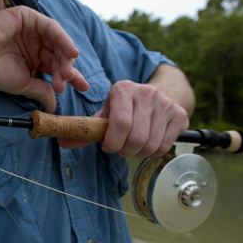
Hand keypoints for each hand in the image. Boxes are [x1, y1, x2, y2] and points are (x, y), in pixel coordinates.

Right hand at [0, 6, 88, 112]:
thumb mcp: (23, 83)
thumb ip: (41, 91)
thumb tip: (53, 108)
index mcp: (32, 57)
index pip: (55, 66)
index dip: (69, 77)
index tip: (81, 89)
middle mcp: (34, 42)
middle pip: (59, 54)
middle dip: (69, 69)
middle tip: (72, 83)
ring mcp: (31, 28)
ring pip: (57, 42)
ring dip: (65, 58)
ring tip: (67, 73)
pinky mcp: (28, 17)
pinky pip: (51, 27)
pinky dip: (63, 39)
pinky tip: (71, 52)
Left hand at [58, 80, 189, 157]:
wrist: (157, 95)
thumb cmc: (125, 108)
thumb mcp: (105, 114)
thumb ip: (86, 129)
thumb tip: (63, 141)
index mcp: (123, 89)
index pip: (120, 124)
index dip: (112, 142)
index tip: (107, 146)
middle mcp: (147, 93)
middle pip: (136, 138)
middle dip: (124, 150)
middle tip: (120, 148)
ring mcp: (166, 104)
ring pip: (150, 145)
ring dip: (138, 152)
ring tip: (132, 145)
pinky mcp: (180, 115)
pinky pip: (164, 146)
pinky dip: (153, 152)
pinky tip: (148, 143)